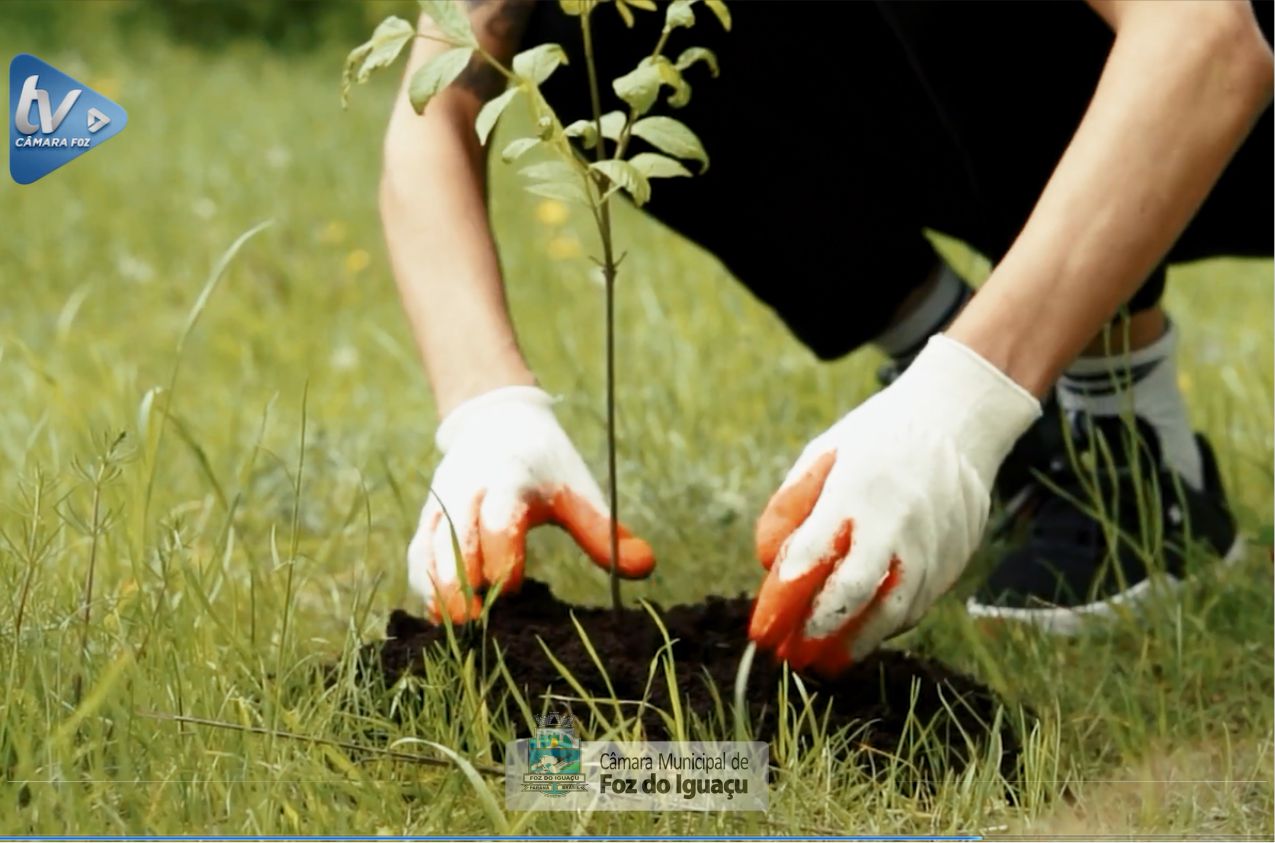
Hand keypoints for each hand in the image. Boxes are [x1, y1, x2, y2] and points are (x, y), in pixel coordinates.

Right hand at [408, 386, 654, 621]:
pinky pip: (418, 557)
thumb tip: (645, 568)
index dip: (505, 558)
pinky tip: (444, 620)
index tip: (518, 591)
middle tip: (480, 625)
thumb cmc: (545, 464)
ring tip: (459, 630)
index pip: (500, 519)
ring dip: (440, 591)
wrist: (497, 422)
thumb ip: (603, 532)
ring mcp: (442, 506)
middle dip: (463, 585)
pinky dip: (425, 588)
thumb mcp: (575, 490)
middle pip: (456, 541)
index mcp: (509, 479)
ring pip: (429, 552)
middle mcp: (467, 492)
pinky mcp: (428, 520)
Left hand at [748, 336, 1040, 673]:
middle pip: (852, 593)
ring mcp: (930, 544)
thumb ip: (788, 511)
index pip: (809, 557)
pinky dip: (884, 627)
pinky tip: (858, 636)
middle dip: (815, 632)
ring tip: (821, 665)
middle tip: (788, 658)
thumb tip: (767, 566)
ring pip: (890, 612)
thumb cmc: (873, 442)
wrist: (957, 421)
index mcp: (853, 491)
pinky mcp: (953, 559)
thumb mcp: (818, 457)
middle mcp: (895, 521)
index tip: (760, 630)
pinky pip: (915, 606)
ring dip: (852, 644)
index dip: (781, 600)